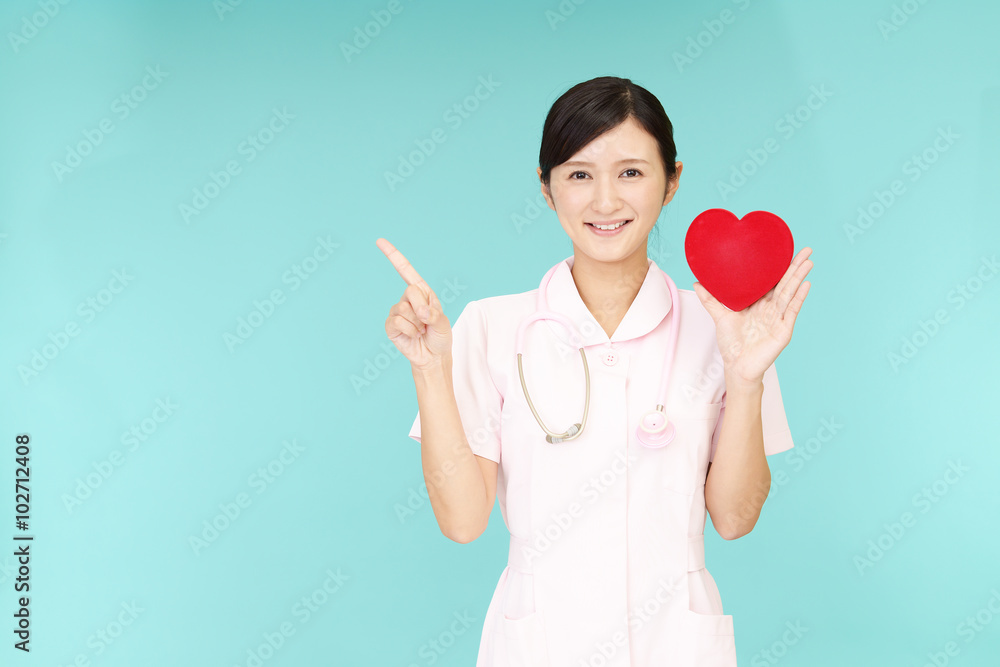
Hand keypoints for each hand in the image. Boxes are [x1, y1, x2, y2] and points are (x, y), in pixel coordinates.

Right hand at [377, 238, 452, 370]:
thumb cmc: (440, 336)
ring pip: (404, 309)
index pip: (405, 270)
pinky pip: (397, 322)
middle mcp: (408, 299)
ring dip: (417, 324)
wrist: (433, 356)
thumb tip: (420, 312)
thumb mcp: (443, 323)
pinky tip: (412, 336)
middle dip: (423, 309)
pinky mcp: (391, 325)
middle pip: (411, 292)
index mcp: (422, 292)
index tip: (379, 241)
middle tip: (428, 322)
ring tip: (421, 331)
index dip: (393, 255)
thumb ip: (434, 315)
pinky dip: (408, 331)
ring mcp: (398, 311)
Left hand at [691, 247, 812, 384]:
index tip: (784, 249)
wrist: (736, 366)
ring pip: (790, 293)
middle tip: (805, 249)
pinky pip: (791, 311)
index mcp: (759, 303)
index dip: (778, 266)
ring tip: (809, 262)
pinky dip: (799, 298)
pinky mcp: (783, 330)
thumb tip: (696, 282)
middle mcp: (771, 309)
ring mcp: (778, 318)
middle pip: (785, 283)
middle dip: (795, 266)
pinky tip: (806, 285)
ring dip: (800, 277)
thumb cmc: (731, 343)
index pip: (771, 281)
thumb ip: (710, 299)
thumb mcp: (719, 316)